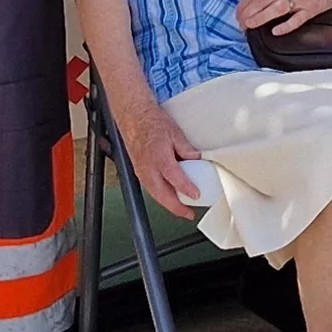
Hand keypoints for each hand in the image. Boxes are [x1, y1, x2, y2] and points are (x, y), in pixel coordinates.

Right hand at [119, 98, 204, 218]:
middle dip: (175, 207)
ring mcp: (142, 171)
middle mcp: (148, 167)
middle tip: (188, 213)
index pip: (173, 176)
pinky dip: (161, 196)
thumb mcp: (174, 132)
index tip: (196, 195)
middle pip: (161, 194)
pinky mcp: (139, 172)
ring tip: (182, 209)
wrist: (134, 118)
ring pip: (155, 194)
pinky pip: (150, 189)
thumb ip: (186, 149)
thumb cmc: (151, 123)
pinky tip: (170, 197)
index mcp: (158, 155)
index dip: (185, 188)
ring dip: (168, 204)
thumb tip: (197, 159)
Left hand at [236, 0, 331, 35]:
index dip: (243, 3)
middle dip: (248, 12)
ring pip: (276, 6)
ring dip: (260, 17)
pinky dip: (286, 25)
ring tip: (249, 26)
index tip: (236, 14)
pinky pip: (298, 17)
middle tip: (240, 24)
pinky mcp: (313, 7)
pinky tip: (276, 31)